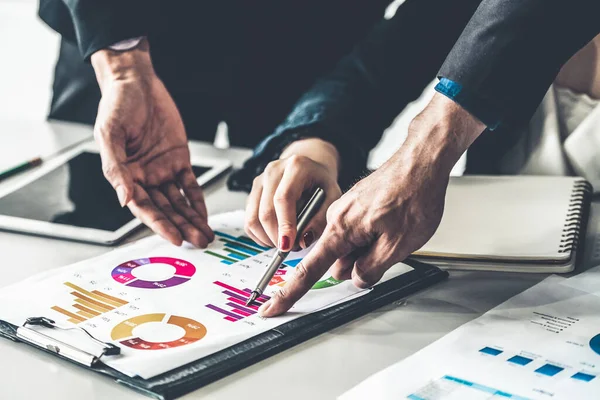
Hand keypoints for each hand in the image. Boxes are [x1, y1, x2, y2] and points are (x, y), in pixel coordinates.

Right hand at [91, 40, 212, 246]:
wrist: (137, 82)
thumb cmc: (117, 105)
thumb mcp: (109, 134)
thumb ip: (115, 168)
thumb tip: (123, 199)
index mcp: (124, 176)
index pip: (143, 207)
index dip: (159, 224)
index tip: (174, 238)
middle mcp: (144, 178)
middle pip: (165, 209)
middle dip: (182, 226)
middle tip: (198, 241)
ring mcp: (162, 170)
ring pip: (179, 201)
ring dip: (192, 219)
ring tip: (206, 235)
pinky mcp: (179, 159)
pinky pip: (190, 184)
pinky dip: (197, 200)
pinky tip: (205, 215)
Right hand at [245, 138, 341, 250]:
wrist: (310, 167)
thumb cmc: (322, 183)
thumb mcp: (332, 197)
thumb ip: (320, 219)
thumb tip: (303, 240)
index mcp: (296, 166)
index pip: (283, 198)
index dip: (284, 224)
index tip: (288, 245)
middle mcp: (273, 171)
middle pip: (265, 211)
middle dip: (276, 236)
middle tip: (291, 248)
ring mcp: (260, 181)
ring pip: (253, 218)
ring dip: (267, 238)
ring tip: (284, 242)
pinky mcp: (253, 192)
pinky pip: (248, 220)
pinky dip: (260, 235)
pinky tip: (274, 236)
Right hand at [259, 93, 485, 315]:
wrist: (422, 160)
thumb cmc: (414, 195)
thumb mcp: (398, 245)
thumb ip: (371, 268)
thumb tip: (355, 279)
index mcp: (341, 228)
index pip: (310, 269)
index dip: (290, 292)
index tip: (271, 307)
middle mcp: (338, 217)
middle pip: (337, 258)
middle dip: (359, 263)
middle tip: (391, 246)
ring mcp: (347, 209)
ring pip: (352, 244)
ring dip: (371, 247)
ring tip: (398, 228)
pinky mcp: (358, 204)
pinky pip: (359, 230)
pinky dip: (375, 234)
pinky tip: (395, 221)